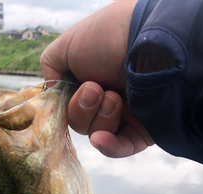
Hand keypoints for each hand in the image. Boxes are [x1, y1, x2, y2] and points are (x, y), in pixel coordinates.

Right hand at [40, 0, 153, 157]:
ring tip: (114, 97)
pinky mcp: (143, 130)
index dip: (65, 104)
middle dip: (82, 108)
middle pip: (80, 122)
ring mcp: (127, 115)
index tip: (64, 94)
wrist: (151, 43)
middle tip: (95, 89)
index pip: (69, 105)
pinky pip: (120, 148)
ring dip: (100, 117)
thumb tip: (51, 90)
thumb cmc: (110, 37)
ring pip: (97, 134)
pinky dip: (108, 146)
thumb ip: (51, 67)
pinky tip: (101, 138)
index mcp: (92, 77)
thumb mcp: (68, 44)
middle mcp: (108, 96)